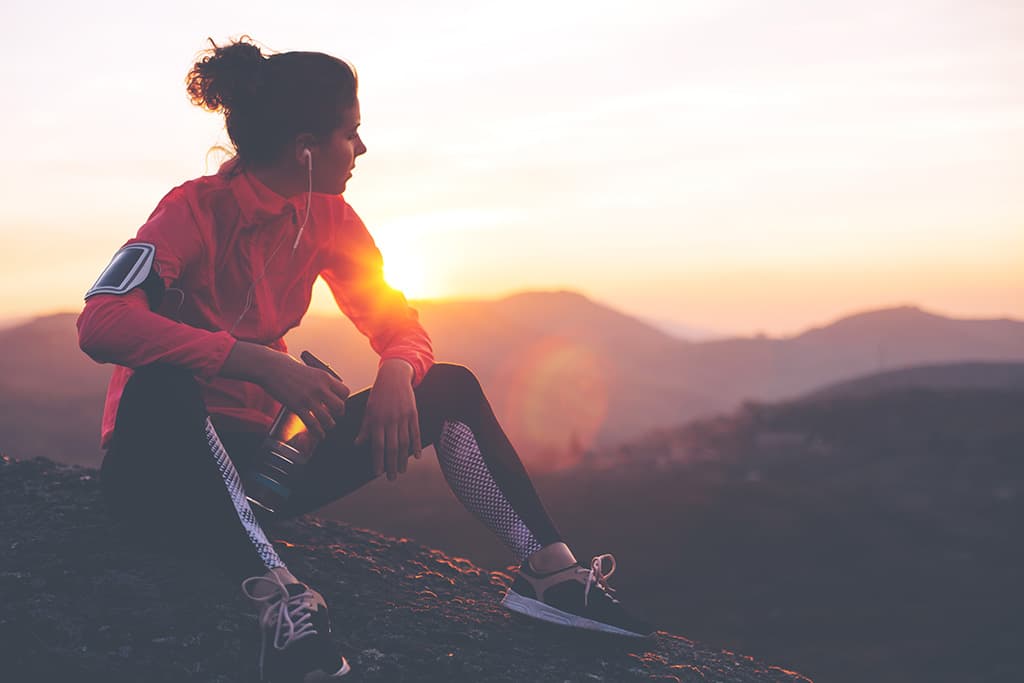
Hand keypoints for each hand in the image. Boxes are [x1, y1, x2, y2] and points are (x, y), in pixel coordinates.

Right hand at [222, 342, 350, 440]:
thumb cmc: (287, 367)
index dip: (343, 400)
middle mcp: (320, 388)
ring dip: (329, 425)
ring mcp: (309, 398)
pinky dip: (318, 432)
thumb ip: (319, 380)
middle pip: (340, 406)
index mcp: (325, 377)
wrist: (270, 367)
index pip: (345, 392)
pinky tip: (319, 435)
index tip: (337, 403)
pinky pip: (312, 424)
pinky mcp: (297, 406)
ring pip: (328, 419)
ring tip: (327, 427)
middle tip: (334, 416)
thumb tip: (324, 388)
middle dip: (339, 414)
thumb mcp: (310, 370)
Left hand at [355, 359, 421, 480]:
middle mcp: (390, 420)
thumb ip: (365, 428)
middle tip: (391, 478)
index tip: (377, 473)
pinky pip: (415, 432)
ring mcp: (403, 417)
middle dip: (391, 464)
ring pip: (404, 442)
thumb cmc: (379, 394)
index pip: (377, 445)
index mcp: (377, 420)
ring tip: (402, 470)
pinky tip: (416, 456)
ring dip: (403, 458)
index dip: (378, 460)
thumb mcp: (368, 409)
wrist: (394, 376)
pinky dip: (417, 445)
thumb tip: (357, 444)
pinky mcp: (413, 413)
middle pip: (392, 447)